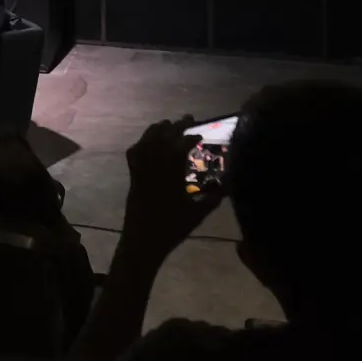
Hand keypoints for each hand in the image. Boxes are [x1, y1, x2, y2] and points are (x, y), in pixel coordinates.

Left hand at [119, 116, 224, 262]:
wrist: (143, 241)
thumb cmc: (173, 229)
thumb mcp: (198, 213)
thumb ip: (214, 196)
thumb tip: (228, 181)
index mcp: (171, 177)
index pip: (178, 148)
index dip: (189, 137)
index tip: (200, 134)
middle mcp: (154, 169)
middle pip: (162, 139)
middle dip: (175, 126)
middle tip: (188, 119)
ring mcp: (140, 171)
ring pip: (146, 142)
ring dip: (158, 130)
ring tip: (169, 124)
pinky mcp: (132, 177)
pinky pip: (134, 154)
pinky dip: (142, 142)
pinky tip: (148, 140)